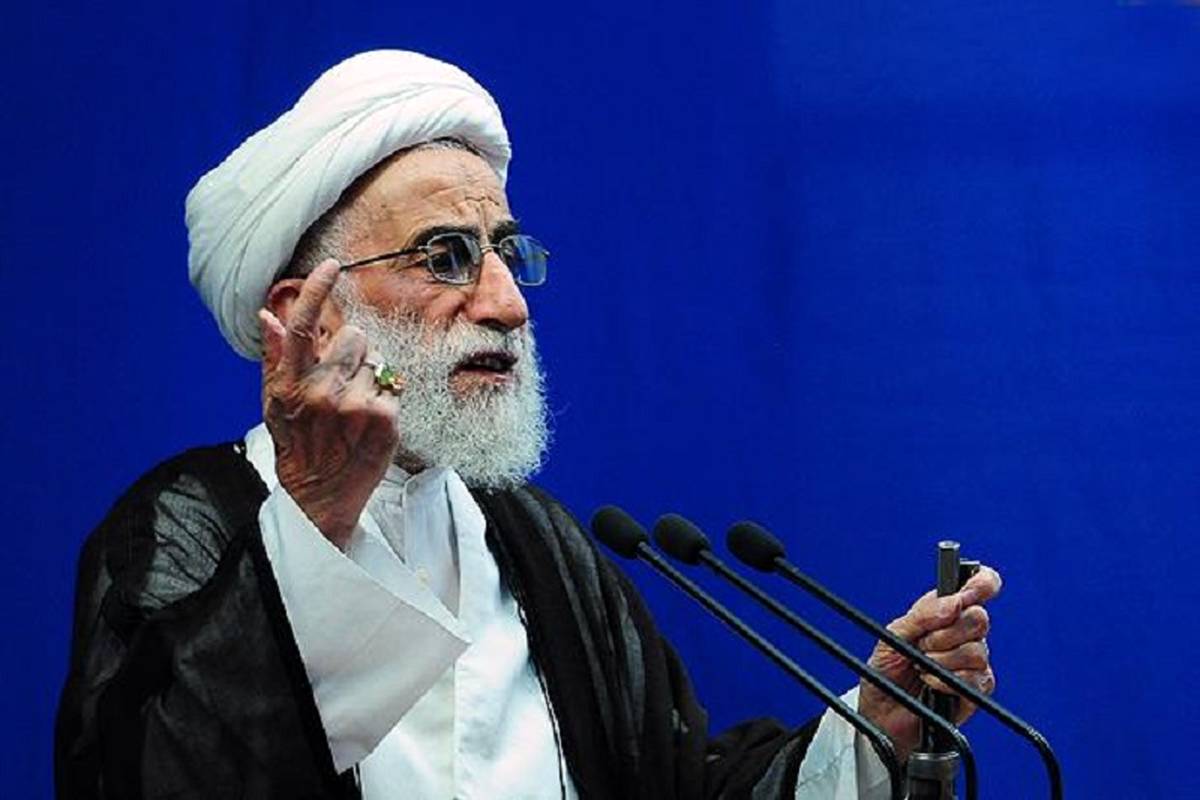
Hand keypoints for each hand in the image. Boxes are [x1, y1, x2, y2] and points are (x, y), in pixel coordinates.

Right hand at [258, 260, 401, 547]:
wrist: (321, 496)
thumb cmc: (298, 444)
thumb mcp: (275, 402)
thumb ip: (273, 357)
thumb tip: (266, 315)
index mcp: (291, 383)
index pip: (302, 325)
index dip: (317, 289)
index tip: (332, 265)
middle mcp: (322, 391)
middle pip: (354, 336)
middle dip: (352, 353)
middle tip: (342, 383)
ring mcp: (355, 405)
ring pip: (376, 360)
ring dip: (369, 376)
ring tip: (355, 406)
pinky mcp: (385, 418)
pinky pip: (393, 385)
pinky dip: (385, 398)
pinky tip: (369, 421)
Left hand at [858, 566, 1001, 759]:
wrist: (881, 711)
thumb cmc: (886, 670)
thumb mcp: (894, 635)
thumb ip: (923, 615)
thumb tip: (954, 602)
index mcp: (946, 611)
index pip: (980, 585)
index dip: (982, 583)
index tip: (967, 593)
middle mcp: (964, 633)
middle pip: (979, 618)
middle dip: (945, 632)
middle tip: (922, 643)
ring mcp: (973, 661)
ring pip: (976, 651)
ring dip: (942, 659)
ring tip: (921, 666)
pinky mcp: (977, 689)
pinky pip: (975, 679)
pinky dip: (946, 680)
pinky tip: (930, 682)